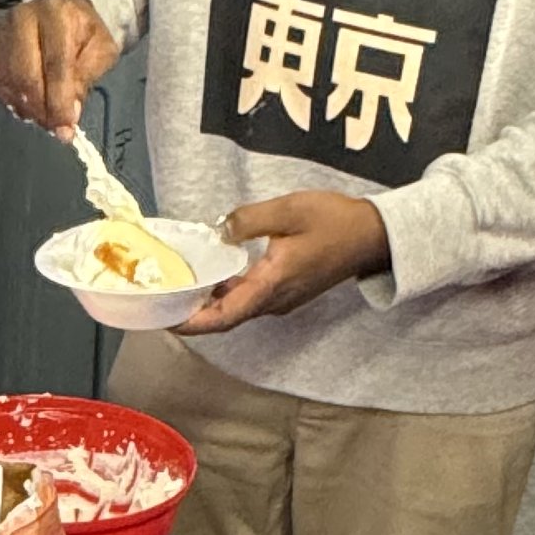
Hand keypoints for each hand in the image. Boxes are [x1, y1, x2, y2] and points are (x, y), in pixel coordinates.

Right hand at [0, 0, 118, 130]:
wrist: (58, 10)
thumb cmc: (80, 30)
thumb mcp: (100, 49)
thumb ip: (87, 77)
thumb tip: (70, 110)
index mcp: (55, 13)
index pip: (55, 62)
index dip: (60, 99)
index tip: (66, 124)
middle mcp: (23, 20)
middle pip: (26, 74)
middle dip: (43, 108)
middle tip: (57, 128)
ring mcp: (2, 35)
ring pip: (10, 83)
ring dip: (29, 109)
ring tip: (48, 118)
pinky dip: (15, 103)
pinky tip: (31, 107)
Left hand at [178, 192, 387, 332]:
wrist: (372, 236)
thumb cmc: (334, 222)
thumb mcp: (288, 211)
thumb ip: (247, 220)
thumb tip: (218, 232)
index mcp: (271, 285)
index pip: (224, 317)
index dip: (192, 323)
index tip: (165, 321)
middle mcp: (274, 301)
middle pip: (226, 317)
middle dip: (193, 314)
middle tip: (162, 301)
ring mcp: (282, 299)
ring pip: (237, 308)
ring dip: (209, 303)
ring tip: (180, 288)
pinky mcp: (287, 291)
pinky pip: (250, 299)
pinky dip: (227, 293)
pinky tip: (213, 276)